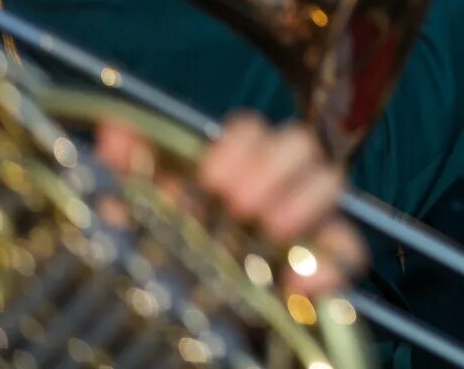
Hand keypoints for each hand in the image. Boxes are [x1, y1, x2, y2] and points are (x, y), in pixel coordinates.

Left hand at [95, 112, 367, 299]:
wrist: (171, 333)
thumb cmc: (157, 265)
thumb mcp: (132, 220)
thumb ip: (127, 175)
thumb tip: (116, 130)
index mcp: (231, 171)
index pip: (254, 131)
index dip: (241, 144)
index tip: (213, 176)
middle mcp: (273, 189)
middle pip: (300, 144)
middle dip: (273, 166)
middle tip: (239, 202)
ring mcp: (302, 226)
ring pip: (330, 181)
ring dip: (306, 198)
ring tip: (274, 229)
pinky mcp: (319, 270)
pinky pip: (347, 253)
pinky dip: (329, 264)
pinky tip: (297, 282)